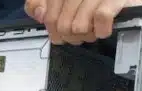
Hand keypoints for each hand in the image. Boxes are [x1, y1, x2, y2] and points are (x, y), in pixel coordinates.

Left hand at [24, 0, 141, 44]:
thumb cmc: (91, 2)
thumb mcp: (59, 1)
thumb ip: (39, 4)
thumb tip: (39, 13)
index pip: (49, 17)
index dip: (54, 31)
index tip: (61, 33)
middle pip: (63, 26)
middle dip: (71, 36)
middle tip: (81, 31)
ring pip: (79, 26)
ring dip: (87, 35)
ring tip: (93, 29)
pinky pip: (101, 18)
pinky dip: (101, 30)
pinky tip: (102, 30)